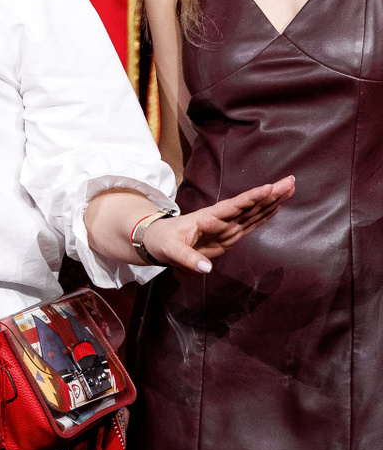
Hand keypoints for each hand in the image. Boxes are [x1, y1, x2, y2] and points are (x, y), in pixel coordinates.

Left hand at [142, 177, 294, 273]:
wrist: (158, 242)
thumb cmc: (163, 242)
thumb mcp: (170, 251)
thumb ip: (187, 259)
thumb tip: (207, 269)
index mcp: (208, 218)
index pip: (233, 207)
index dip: (251, 199)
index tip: (269, 188)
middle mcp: (222, 220)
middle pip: (250, 205)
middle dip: (270, 194)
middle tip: (291, 180)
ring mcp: (228, 227)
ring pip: (254, 212)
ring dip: (272, 201)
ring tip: (289, 187)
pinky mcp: (230, 235)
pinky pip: (251, 223)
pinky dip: (265, 215)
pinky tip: (277, 206)